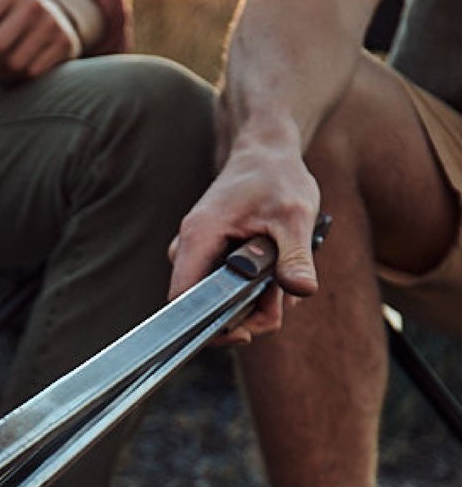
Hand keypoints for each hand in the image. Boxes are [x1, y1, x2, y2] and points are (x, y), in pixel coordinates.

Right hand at [168, 141, 321, 344]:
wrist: (266, 154)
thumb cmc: (277, 177)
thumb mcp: (296, 215)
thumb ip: (296, 256)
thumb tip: (302, 291)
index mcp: (198, 238)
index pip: (183, 301)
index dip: (208, 325)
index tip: (244, 332)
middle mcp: (187, 250)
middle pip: (204, 307)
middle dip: (247, 313)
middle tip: (283, 297)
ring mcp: (195, 256)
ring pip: (218, 301)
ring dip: (256, 301)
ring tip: (284, 274)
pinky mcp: (208, 260)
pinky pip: (224, 290)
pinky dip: (253, 291)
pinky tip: (275, 272)